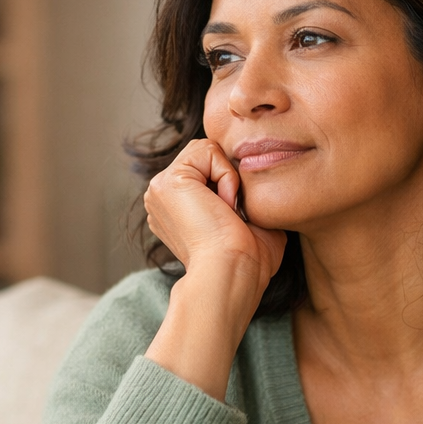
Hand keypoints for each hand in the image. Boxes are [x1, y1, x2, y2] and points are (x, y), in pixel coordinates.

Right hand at [144, 138, 285, 295]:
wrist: (234, 272)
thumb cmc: (248, 259)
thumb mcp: (248, 221)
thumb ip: (244, 197)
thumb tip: (262, 185)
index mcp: (176, 209)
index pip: (207, 169)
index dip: (231, 184)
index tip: (233, 218)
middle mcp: (162, 198)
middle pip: (206, 157)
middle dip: (227, 178)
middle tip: (230, 215)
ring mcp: (160, 189)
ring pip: (207, 151)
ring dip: (227, 178)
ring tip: (226, 212)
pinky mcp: (168, 181)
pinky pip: (208, 151)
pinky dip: (226, 175)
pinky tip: (223, 205)